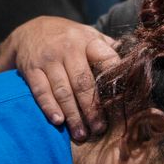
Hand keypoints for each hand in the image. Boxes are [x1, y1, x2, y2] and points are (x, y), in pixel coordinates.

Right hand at [1, 16, 119, 140]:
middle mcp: (68, 49)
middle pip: (83, 83)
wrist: (30, 30)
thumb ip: (108, 48)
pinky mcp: (31, 69)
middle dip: (92, 109)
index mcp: (87, 40)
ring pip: (63, 91)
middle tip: (99, 129)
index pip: (106, 60)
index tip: (121, 103)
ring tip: (81, 134)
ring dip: (73, 115)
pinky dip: (49, 107)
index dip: (114, 81)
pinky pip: (41, 91)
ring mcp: (48, 59)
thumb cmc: (68, 38)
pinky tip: (58, 121)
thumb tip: (133, 65)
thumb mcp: (88, 35)